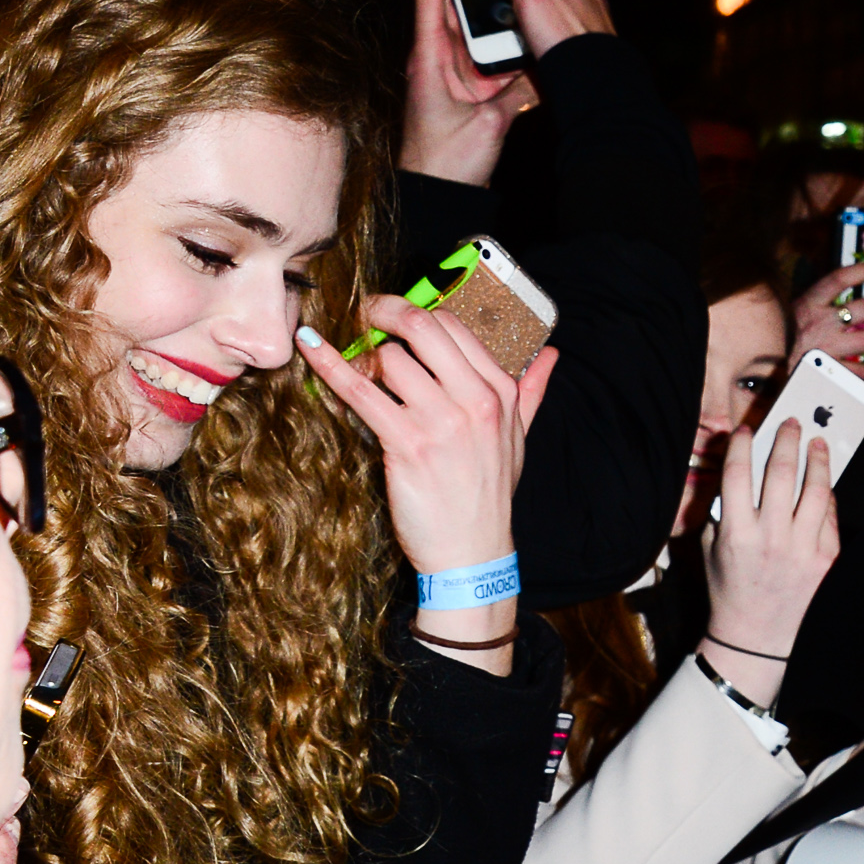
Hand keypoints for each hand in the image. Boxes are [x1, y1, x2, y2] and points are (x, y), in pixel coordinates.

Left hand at [300, 298, 555, 579]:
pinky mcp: (408, 444)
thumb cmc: (488, 496)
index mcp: (501, 392)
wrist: (472, 552)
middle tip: (366, 312)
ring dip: (366, 359)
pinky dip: (331, 365)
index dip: (419, 312)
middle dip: (387, 311)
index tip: (397, 314)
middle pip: (423, 328)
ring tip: (359, 371)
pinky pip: (362, 392)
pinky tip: (312, 345)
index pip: (456, 327)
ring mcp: (442, 421)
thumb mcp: (518, 439)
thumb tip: (551, 356)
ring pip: (391, 359)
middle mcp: (476, 400)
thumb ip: (532, 391)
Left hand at [400, 0, 530, 186]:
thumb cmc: (446, 163)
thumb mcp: (488, 123)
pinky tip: (518, 12)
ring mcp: (451, 70)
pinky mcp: (466, 86)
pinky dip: (500, 30)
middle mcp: (438, 56)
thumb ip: (517, 91)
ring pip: (469, 18)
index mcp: (432, 56)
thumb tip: (542, 67)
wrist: (436, 197)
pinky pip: (485, 48)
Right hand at [700, 415, 839, 704]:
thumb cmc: (729, 590)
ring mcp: (802, 549)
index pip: (738, 474)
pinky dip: (828, 496)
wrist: (756, 638)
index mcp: (736, 533)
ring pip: (816, 490)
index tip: (747, 430)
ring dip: (817, 460)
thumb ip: (722, 512)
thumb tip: (738, 473)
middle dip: (787, 440)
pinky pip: (830, 516)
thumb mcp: (711, 550)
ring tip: (818, 444)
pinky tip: (825, 483)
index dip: (742, 445)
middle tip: (792, 423)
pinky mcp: (826, 560)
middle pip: (781, 473)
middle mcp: (770, 538)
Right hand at [791, 262, 863, 380]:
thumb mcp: (793, 313)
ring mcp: (827, 347)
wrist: (764, 372)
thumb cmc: (780, 340)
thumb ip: (816, 304)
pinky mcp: (831, 372)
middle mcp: (821, 322)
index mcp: (809, 303)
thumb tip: (842, 292)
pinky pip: (859, 370)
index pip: (840, 277)